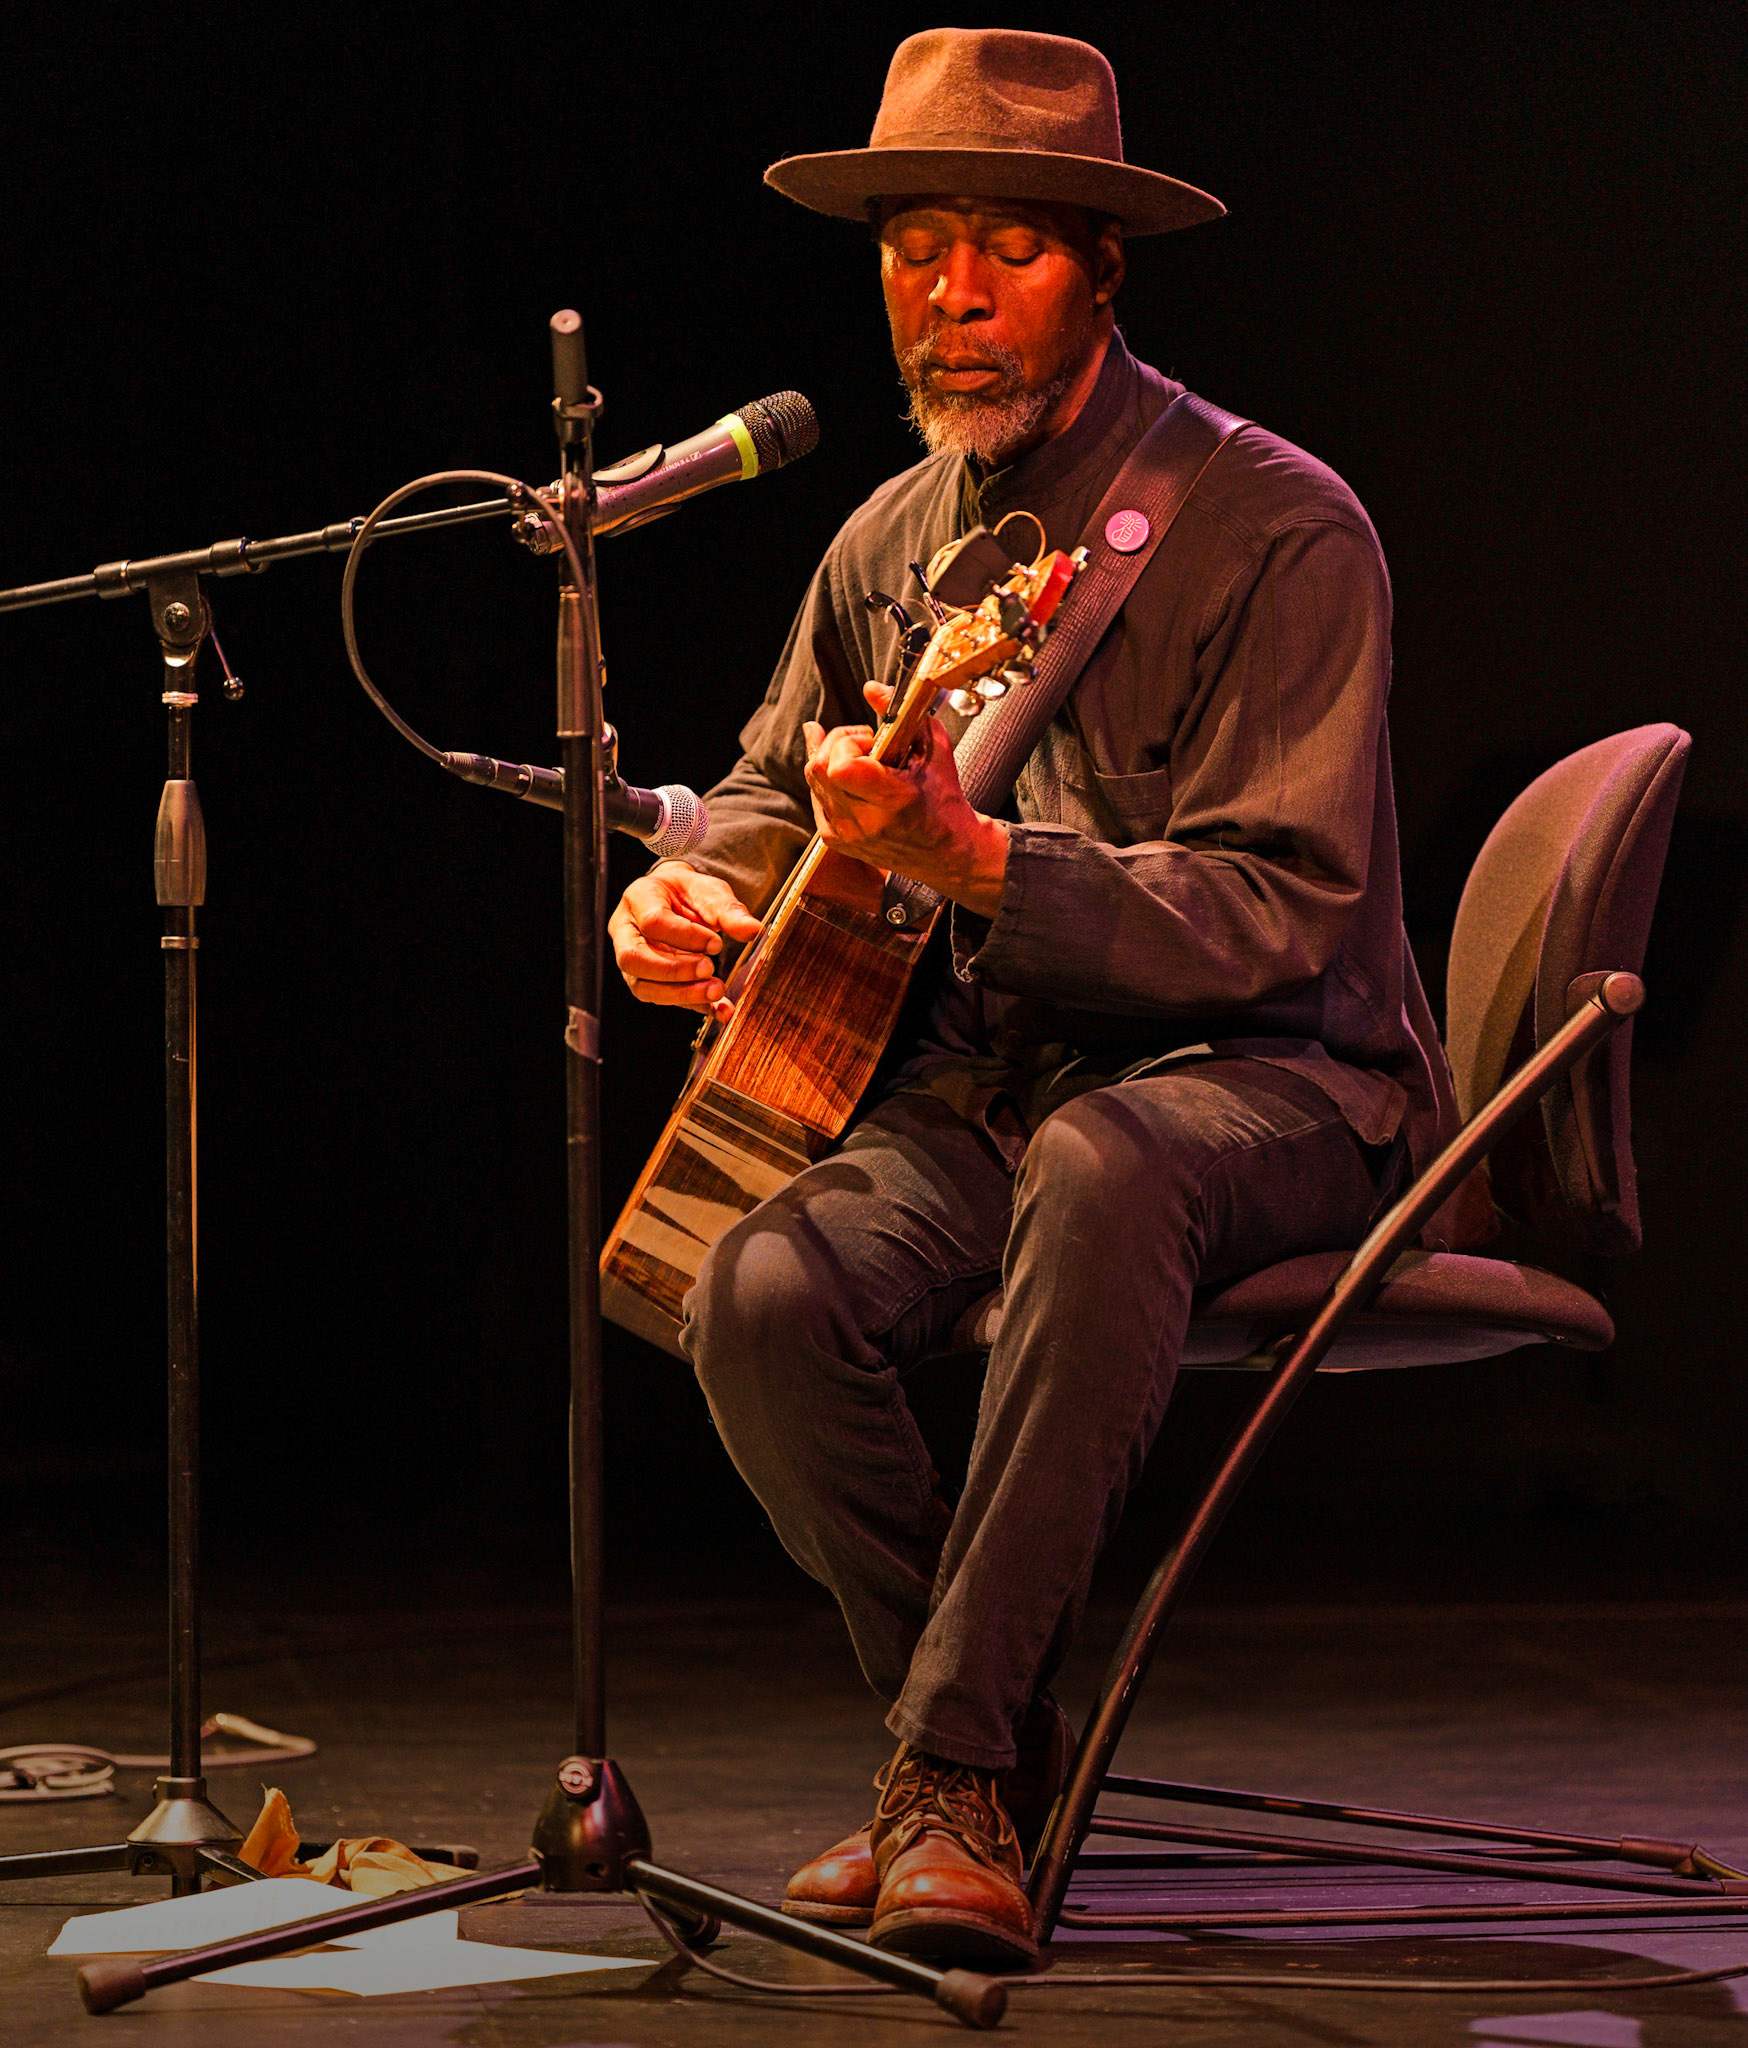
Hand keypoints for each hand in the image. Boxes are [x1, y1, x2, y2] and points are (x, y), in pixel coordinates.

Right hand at [609, 862, 763, 1023]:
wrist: (679, 902)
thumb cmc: (689, 894)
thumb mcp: (711, 892)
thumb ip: (729, 911)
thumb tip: (753, 930)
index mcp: (638, 898)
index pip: (652, 921)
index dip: (685, 936)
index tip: (716, 944)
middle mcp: (625, 930)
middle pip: (634, 958)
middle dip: (674, 970)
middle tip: (710, 969)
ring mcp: (631, 958)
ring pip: (642, 986)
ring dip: (681, 994)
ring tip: (716, 991)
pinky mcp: (644, 980)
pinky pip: (661, 999)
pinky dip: (692, 1005)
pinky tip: (719, 1008)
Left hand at [801, 683, 1008, 916]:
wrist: (946, 852)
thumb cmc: (943, 798)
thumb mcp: (935, 748)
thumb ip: (903, 713)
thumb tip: (871, 688)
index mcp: (892, 802)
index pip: (840, 766)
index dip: (848, 743)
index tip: (873, 741)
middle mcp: (864, 824)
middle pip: (820, 768)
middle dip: (838, 742)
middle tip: (868, 743)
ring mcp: (846, 835)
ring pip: (813, 779)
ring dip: (832, 758)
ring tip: (864, 757)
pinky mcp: (835, 840)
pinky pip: (815, 795)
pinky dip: (828, 778)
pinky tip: (848, 772)